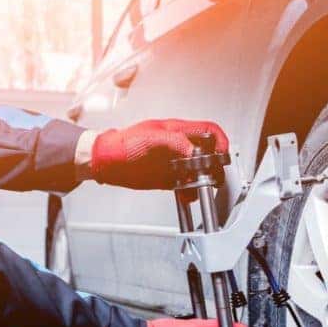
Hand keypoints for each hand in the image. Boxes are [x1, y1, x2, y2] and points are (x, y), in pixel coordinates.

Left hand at [90, 119, 228, 188]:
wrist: (107, 162)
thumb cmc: (123, 144)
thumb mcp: (151, 138)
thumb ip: (175, 142)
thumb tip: (193, 151)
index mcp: (178, 131)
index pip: (209, 131)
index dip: (220, 142)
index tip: (221, 156)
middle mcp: (179, 146)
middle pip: (208, 153)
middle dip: (214, 165)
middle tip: (211, 175)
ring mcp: (175, 162)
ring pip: (199, 172)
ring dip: (203, 181)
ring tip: (198, 187)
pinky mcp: (169, 178)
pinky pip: (186, 185)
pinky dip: (189, 192)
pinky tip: (185, 195)